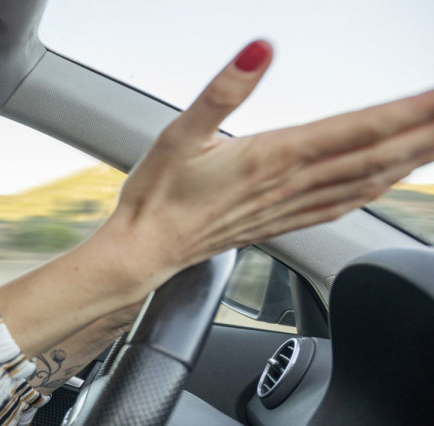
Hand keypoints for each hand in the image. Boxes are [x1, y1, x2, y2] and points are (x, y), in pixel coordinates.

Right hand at [108, 39, 433, 284]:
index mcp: (274, 158)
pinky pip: (345, 203)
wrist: (142, 252)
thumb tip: (258, 51)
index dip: (409, 109)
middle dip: (425, 131)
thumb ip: (223, 91)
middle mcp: (291, 184)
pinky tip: (391, 180)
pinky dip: (379, 188)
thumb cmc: (155, 197)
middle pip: (378, 155)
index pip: (358, 128)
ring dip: (412, 158)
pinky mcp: (281, 220)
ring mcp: (290, 206)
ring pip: (369, 180)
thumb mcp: (178, 134)